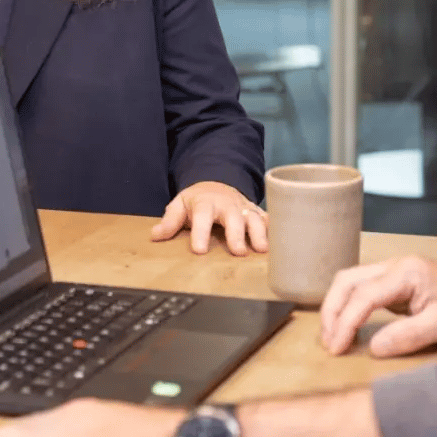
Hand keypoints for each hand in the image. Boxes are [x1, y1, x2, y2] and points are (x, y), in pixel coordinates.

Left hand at [151, 181, 267, 255]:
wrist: (217, 184)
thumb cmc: (197, 201)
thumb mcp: (180, 205)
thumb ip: (170, 220)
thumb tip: (155, 235)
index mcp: (205, 203)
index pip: (202, 216)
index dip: (200, 232)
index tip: (199, 250)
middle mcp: (227, 204)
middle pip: (233, 217)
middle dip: (236, 234)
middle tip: (239, 252)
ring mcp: (244, 208)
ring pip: (254, 217)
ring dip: (259, 232)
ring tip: (263, 249)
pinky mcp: (256, 212)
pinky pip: (267, 218)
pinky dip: (274, 228)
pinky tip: (280, 242)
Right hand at [320, 255, 436, 356]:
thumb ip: (408, 336)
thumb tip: (373, 348)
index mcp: (406, 272)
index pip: (364, 295)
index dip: (346, 321)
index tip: (337, 348)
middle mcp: (394, 265)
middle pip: (348, 280)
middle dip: (332, 310)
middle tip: (329, 342)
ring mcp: (392, 272)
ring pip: (350, 281)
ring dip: (336, 307)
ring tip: (332, 336)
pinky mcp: (393, 282)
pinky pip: (361, 289)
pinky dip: (348, 306)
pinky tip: (346, 325)